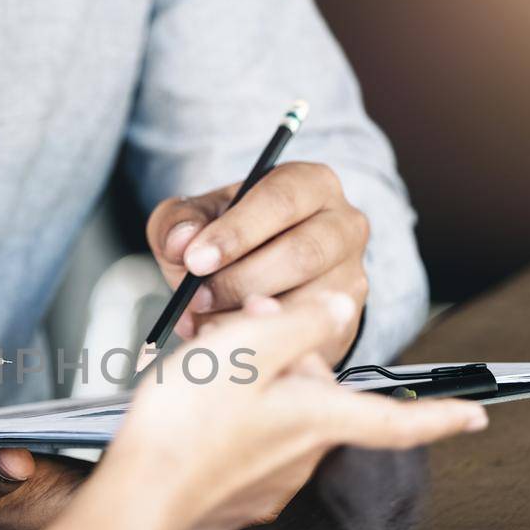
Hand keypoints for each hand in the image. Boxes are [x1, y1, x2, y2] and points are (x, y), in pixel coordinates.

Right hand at [104, 292, 485, 529]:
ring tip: (202, 371)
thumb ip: (300, 323)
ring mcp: (270, 485)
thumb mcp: (246, 347)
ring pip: (280, 420)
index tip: (476, 416)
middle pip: (318, 399)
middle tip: (235, 331)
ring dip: (252, 389)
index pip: (399, 418)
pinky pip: (246, 450)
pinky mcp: (236, 500)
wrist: (137, 497)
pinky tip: (191, 411)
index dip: (442, 415)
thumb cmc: (186, 423)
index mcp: (318, 417)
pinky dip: (227, 424)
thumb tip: (338, 309)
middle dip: (287, 361)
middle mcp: (304, 457)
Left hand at [147, 162, 368, 364]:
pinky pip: (308, 340)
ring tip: (205, 323)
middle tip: (195, 299)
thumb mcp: (196, 220)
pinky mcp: (347, 322)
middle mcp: (344, 225)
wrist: (260, 279)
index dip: (235, 233)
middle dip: (239, 281)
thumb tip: (181, 242)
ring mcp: (352, 276)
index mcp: (310, 184)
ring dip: (249, 319)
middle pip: (301, 254)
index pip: (280, 201)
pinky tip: (229, 344)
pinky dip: (262, 345)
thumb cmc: (229, 240)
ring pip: (308, 303)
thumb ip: (178, 222)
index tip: (195, 261)